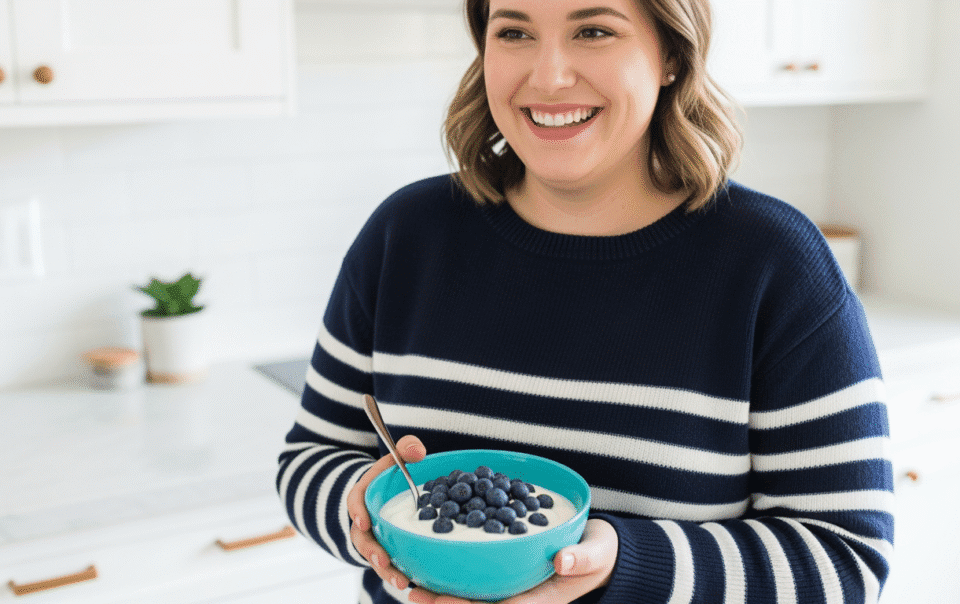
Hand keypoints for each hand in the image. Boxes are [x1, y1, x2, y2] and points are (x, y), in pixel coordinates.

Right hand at [347, 434, 426, 591]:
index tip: (363, 521)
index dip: (356, 511)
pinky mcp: (387, 553)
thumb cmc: (391, 476)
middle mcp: (364, 523)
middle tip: (382, 561)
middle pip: (362, 539)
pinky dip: (401, 576)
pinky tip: (417, 586)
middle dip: (371, 551)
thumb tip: (418, 451)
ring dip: (387, 572)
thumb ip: (405, 448)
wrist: (386, 496)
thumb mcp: (395, 459)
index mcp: (362, 497)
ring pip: (375, 559)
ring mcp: (374, 541)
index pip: (354, 502)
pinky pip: (391, 567)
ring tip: (402, 582)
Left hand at [408, 519, 618, 603]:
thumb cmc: (598, 554)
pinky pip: (477, 576)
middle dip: (444, 603)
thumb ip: (582, 558)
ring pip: (471, 593)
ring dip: (440, 591)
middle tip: (412, 592)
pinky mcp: (507, 572)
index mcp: (538, 601)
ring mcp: (512, 587)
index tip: (443, 603)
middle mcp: (519, 597)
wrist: (599, 550)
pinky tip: (430, 560)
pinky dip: (453, 571)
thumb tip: (563, 560)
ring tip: (409, 582)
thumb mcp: (596, 554)